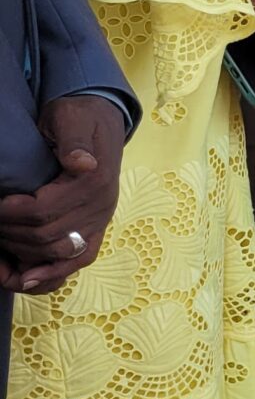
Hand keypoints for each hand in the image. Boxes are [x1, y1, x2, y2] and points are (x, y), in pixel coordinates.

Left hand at [0, 94, 124, 291]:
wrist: (100, 120)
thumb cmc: (78, 117)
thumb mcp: (71, 119)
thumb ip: (75, 141)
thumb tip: (81, 163)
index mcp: (94, 181)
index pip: (44, 210)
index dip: (10, 214)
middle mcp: (100, 206)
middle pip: (46, 236)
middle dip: (9, 235)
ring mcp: (99, 219)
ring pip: (58, 254)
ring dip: (23, 257)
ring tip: (0, 250)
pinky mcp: (94, 227)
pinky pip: (77, 260)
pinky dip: (52, 274)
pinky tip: (26, 281)